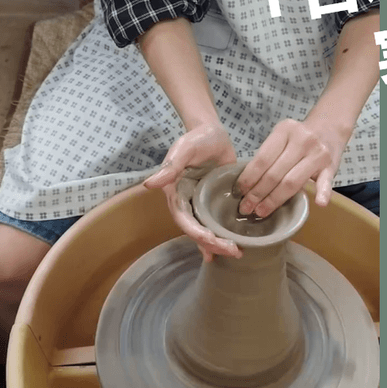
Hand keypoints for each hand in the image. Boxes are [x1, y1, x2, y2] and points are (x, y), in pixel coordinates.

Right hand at [143, 123, 241, 261]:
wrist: (215, 134)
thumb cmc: (196, 139)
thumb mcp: (184, 150)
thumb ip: (170, 167)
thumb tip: (149, 185)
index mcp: (175, 193)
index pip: (183, 219)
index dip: (195, 232)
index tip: (211, 240)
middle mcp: (187, 203)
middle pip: (196, 230)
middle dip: (212, 244)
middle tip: (233, 251)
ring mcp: (202, 204)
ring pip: (207, 230)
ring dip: (219, 244)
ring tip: (237, 253)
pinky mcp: (215, 203)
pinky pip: (217, 223)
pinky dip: (222, 236)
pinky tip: (233, 249)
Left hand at [235, 115, 351, 217]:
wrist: (330, 128)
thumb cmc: (300, 137)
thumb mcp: (283, 137)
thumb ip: (269, 155)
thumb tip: (246, 184)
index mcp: (285, 130)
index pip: (262, 159)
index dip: (248, 178)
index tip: (238, 193)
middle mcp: (302, 140)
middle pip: (275, 173)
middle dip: (257, 193)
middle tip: (246, 208)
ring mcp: (318, 154)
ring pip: (292, 182)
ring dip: (274, 200)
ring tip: (261, 212)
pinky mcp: (331, 166)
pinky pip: (326, 182)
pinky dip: (323, 193)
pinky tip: (319, 203)